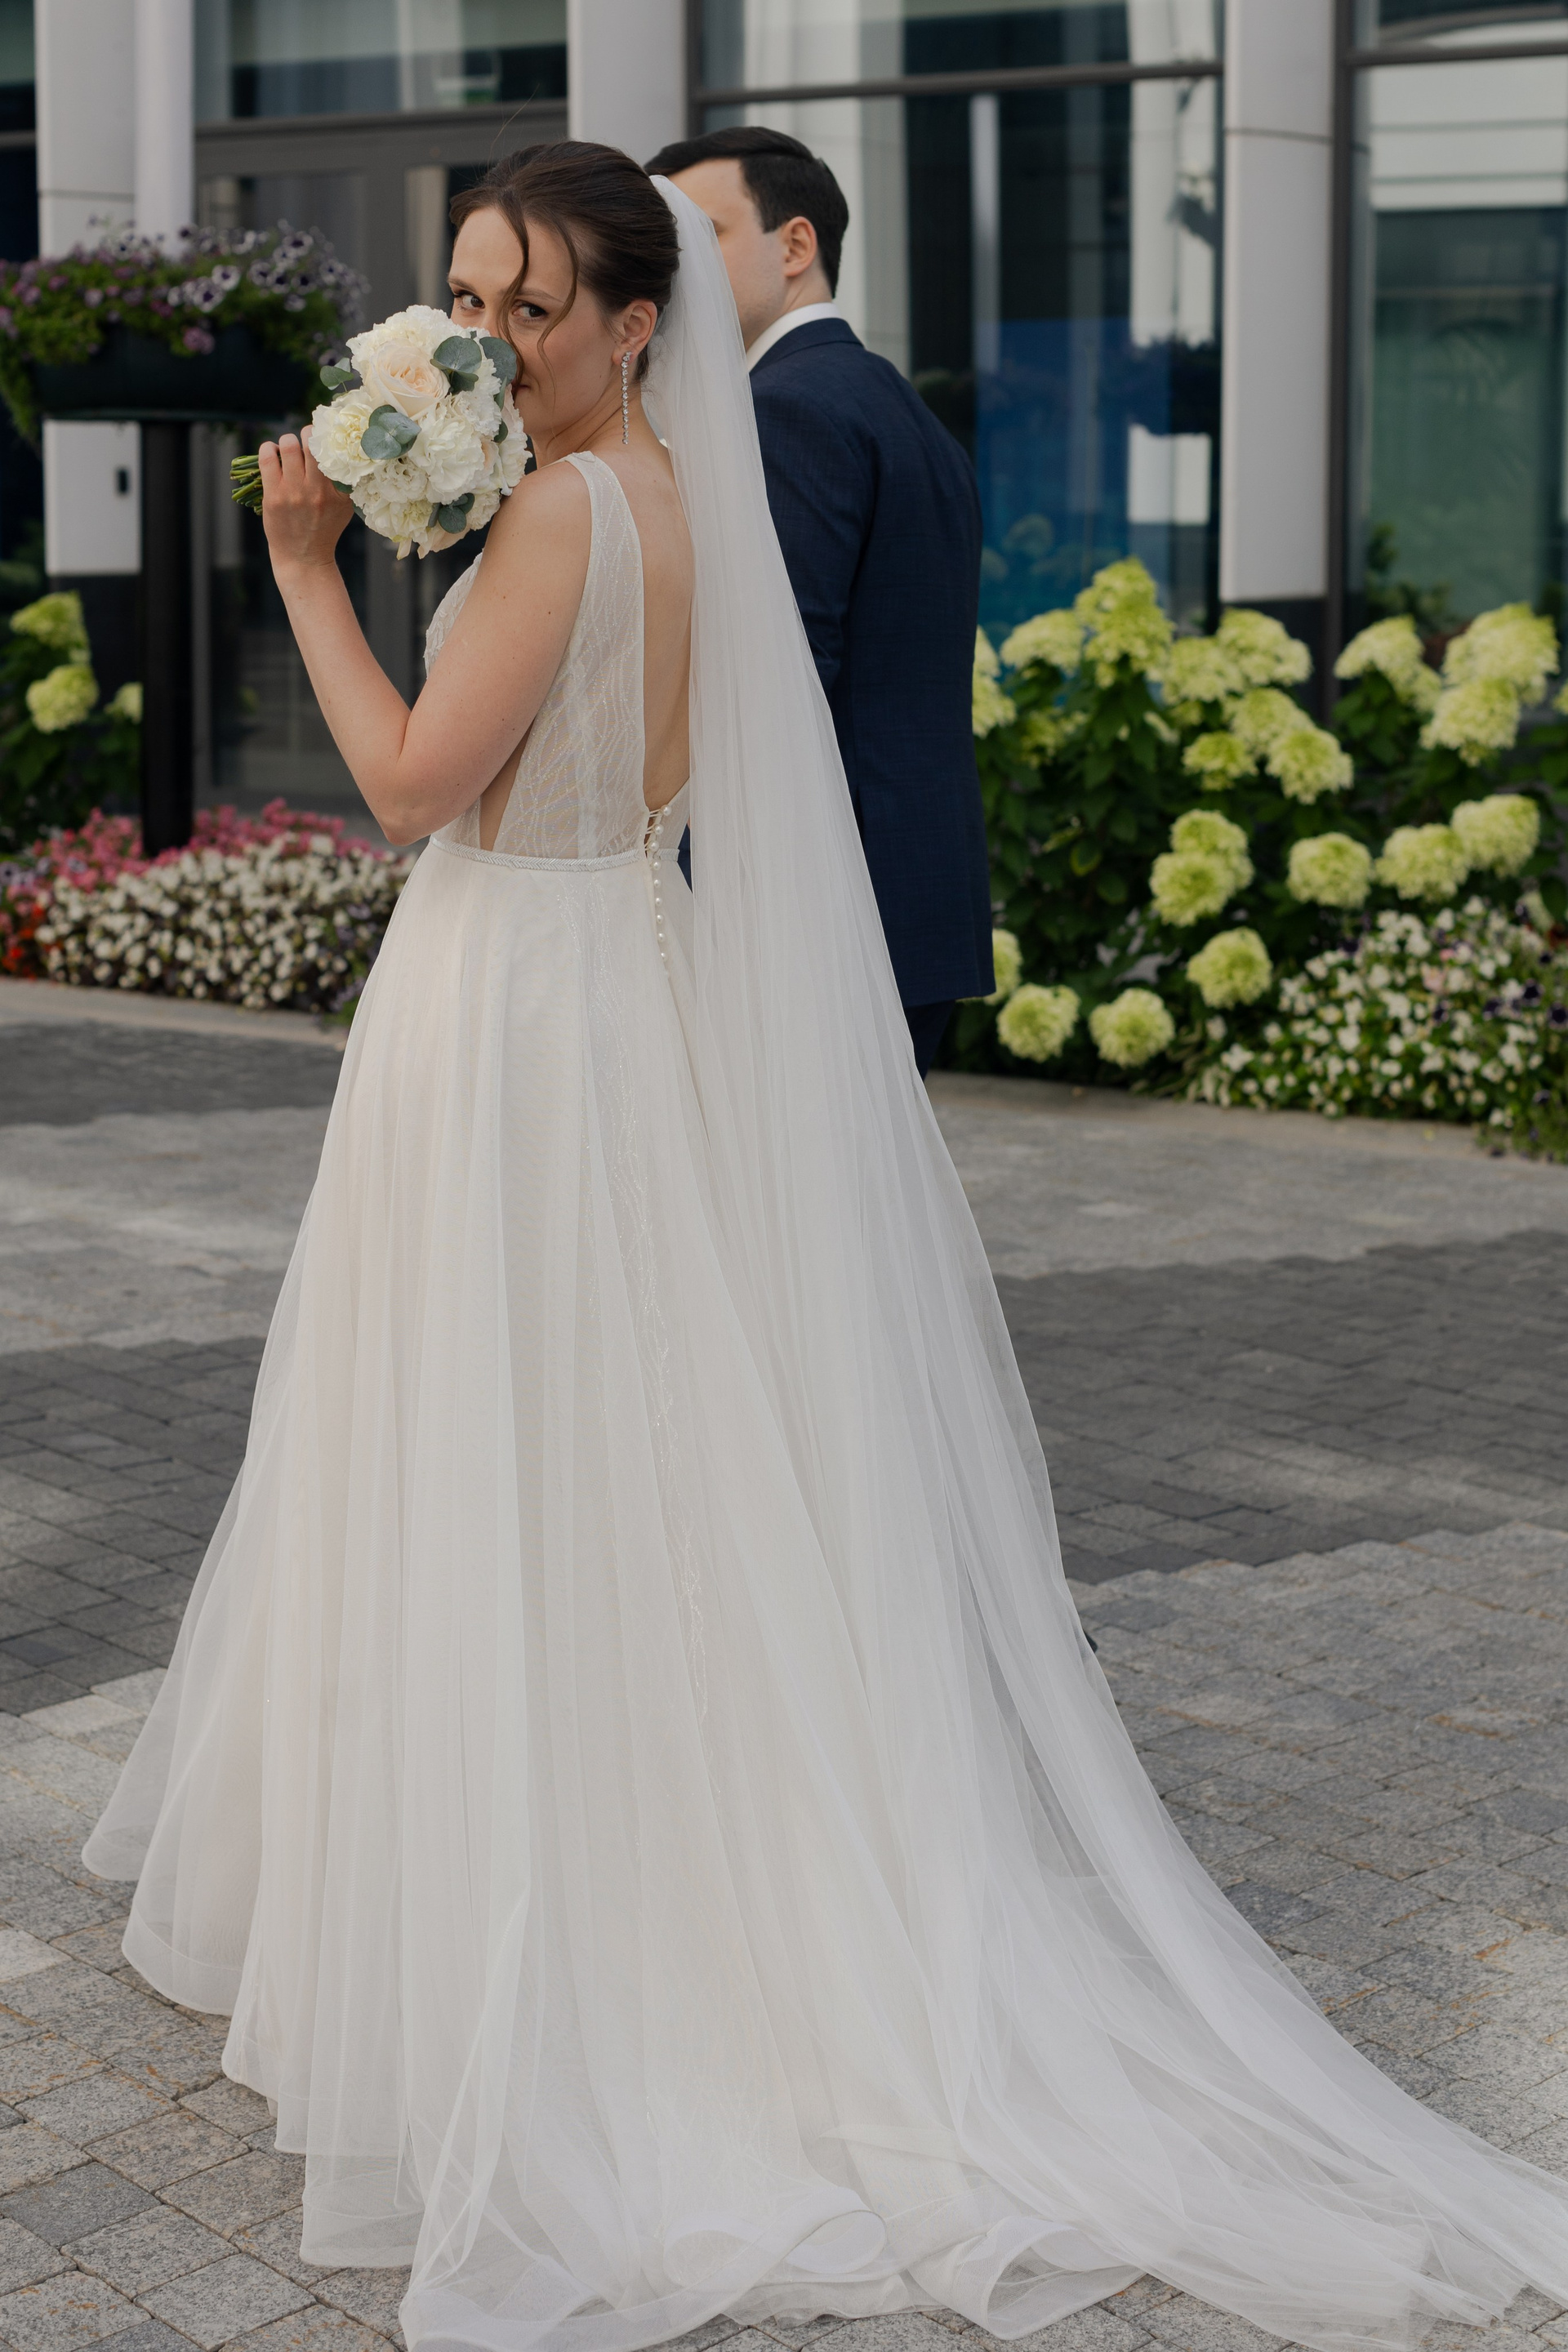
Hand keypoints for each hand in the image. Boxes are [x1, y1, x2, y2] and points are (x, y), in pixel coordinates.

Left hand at [258, 429, 352, 574]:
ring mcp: (294, 492)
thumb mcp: (344, 507)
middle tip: (307, 438)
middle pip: (312, 442)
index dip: (329, 434)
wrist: (303, 558)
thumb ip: (345, 482)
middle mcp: (317, 490)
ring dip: (288, 440)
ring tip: (289, 448)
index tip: (326, 433)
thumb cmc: (325, 529)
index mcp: (338, 492)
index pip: (336, 451)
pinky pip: (267, 457)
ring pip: (289, 444)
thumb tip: (343, 449)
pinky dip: (269, 448)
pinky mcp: (273, 496)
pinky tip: (273, 452)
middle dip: (308, 433)